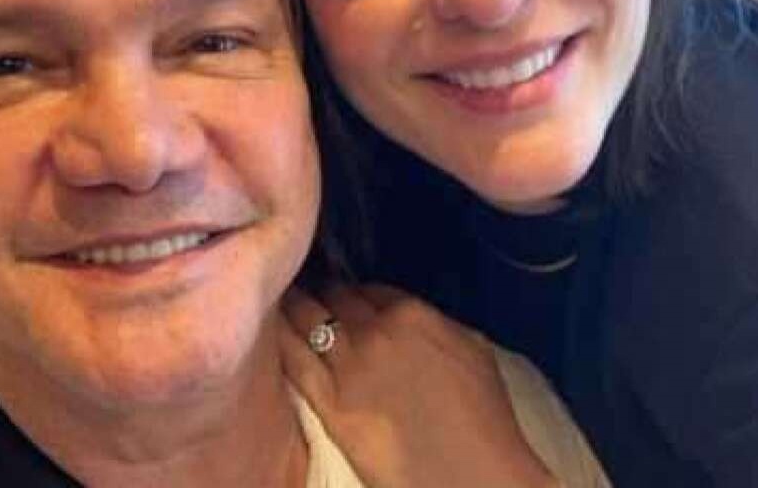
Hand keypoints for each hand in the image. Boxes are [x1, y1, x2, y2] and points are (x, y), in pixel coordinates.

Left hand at [280, 284, 558, 487]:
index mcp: (414, 315)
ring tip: (283, 301)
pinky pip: (296, 360)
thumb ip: (437, 325)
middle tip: (308, 290)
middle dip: (323, 294)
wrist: (470, 473)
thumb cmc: (485, 420)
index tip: (345, 294)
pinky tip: (273, 330)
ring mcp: (350, 367)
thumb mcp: (473, 349)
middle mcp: (377, 332)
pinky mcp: (330, 403)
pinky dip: (282, 340)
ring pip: (308, 320)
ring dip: (296, 307)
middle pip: (336, 299)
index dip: (356, 291)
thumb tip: (414, 318)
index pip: (371, 290)